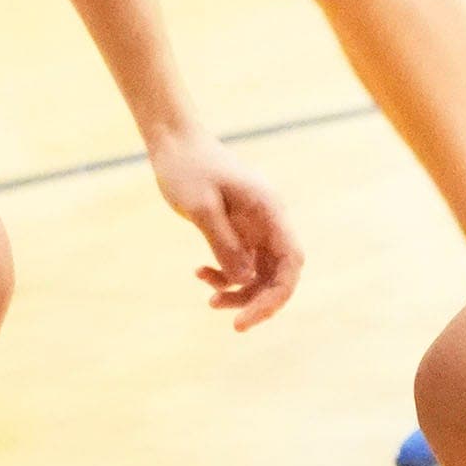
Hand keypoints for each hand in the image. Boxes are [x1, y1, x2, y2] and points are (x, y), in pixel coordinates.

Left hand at [143, 129, 301, 330]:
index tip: (248, 317)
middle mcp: (269, 220)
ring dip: (240, 292)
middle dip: (259, 301)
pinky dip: (225, 276)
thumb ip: (224, 244)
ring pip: (260, 273)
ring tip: (210, 300)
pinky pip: (241, 263)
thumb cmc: (187, 168)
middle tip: (234, 323)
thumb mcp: (202, 207)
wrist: (174, 142)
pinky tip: (200, 274)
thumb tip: (244, 281)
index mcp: (269, 210)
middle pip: (279, 273)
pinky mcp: (238, 230)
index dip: (277, 295)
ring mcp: (255, 226)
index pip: (291, 261)